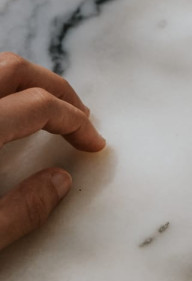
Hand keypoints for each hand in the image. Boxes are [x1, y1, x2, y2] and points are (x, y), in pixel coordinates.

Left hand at [0, 52, 104, 249]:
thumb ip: (20, 211)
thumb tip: (58, 183)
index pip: (38, 106)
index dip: (75, 122)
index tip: (93, 144)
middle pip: (15, 69)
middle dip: (57, 88)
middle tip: (80, 116)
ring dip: (27, 82)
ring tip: (48, 108)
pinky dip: (2, 89)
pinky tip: (9, 114)